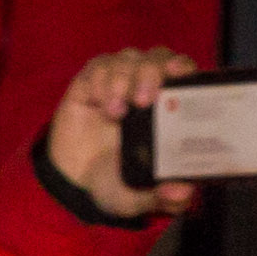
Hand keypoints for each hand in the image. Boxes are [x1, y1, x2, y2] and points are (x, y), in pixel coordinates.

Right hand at [41, 48, 208, 223]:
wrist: (70, 182)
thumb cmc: (113, 183)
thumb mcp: (137, 198)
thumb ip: (160, 199)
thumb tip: (183, 191)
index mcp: (168, 110)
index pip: (185, 74)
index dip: (186, 69)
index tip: (180, 77)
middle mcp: (147, 89)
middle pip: (160, 57)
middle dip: (153, 72)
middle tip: (143, 100)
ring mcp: (118, 83)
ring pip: (130, 57)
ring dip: (124, 78)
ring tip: (116, 112)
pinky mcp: (90, 83)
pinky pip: (99, 65)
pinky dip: (101, 81)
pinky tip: (100, 106)